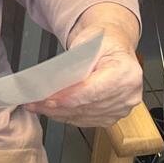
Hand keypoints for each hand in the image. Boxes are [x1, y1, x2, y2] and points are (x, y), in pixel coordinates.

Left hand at [27, 3, 142, 128]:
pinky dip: (67, 116)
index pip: (93, 91)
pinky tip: (52, 111)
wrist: (114, 46)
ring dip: (58, 113)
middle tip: (34, 103)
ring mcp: (122, 108)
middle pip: (87, 106)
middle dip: (57, 106)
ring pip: (84, 116)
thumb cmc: (104, 42)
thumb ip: (74, 64)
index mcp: (126, 72)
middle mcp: (129, 93)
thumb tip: (53, 83)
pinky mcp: (113, 116)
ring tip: (37, 106)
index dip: (68, 98)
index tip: (47, 99)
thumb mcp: (88, 42)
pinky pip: (87, 120)